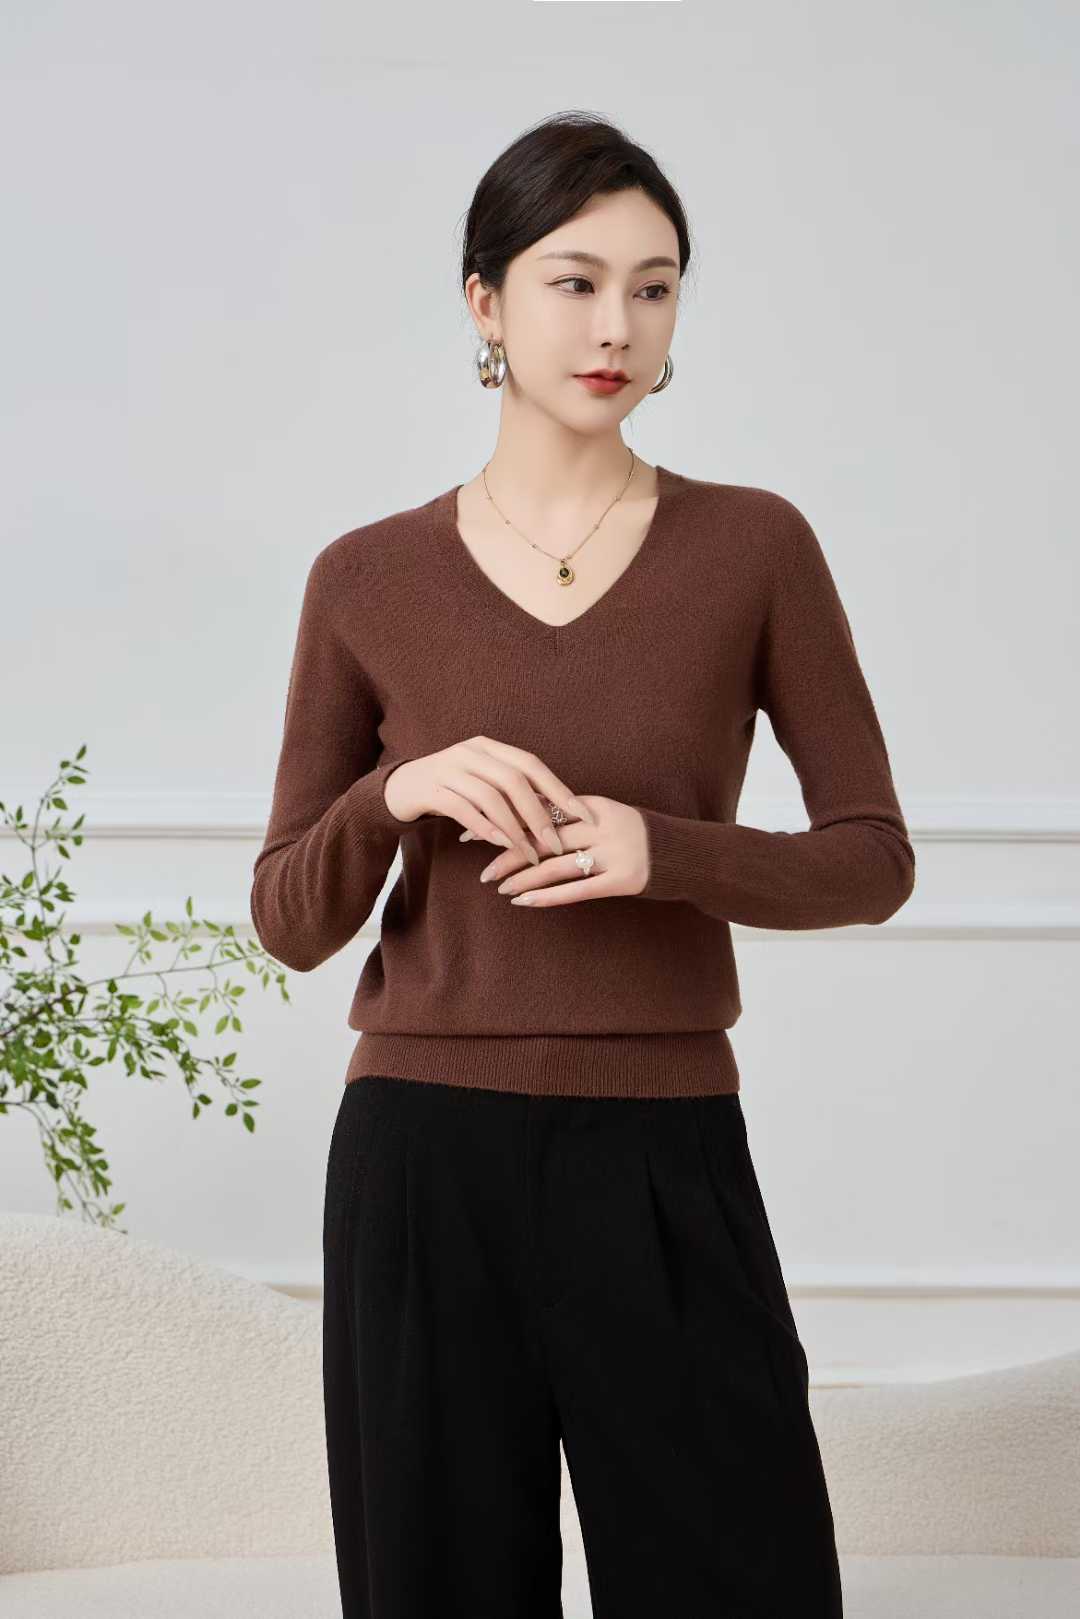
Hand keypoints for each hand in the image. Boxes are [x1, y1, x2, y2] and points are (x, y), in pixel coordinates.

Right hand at [382, 736, 596, 863]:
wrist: (398, 789)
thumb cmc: (449, 790)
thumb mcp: (481, 784)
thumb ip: (510, 792)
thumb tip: (554, 814)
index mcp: (488, 747)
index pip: (531, 765)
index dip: (559, 789)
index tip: (583, 815)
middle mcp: (470, 752)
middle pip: (514, 780)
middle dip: (539, 814)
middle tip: (556, 843)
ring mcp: (449, 769)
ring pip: (491, 797)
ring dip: (515, 828)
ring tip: (530, 853)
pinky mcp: (431, 790)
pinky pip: (464, 809)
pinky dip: (486, 828)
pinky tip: (501, 845)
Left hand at [481, 795, 649, 907]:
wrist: (687, 855)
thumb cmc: (640, 838)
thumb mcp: (608, 818)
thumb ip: (574, 819)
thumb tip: (528, 820)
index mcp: (594, 806)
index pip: (542, 809)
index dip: (507, 818)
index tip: (477, 825)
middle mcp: (602, 826)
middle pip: (544, 836)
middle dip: (508, 850)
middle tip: (481, 865)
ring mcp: (614, 853)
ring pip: (556, 864)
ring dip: (522, 877)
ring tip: (498, 886)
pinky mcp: (623, 880)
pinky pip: (577, 890)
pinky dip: (547, 896)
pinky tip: (523, 902)